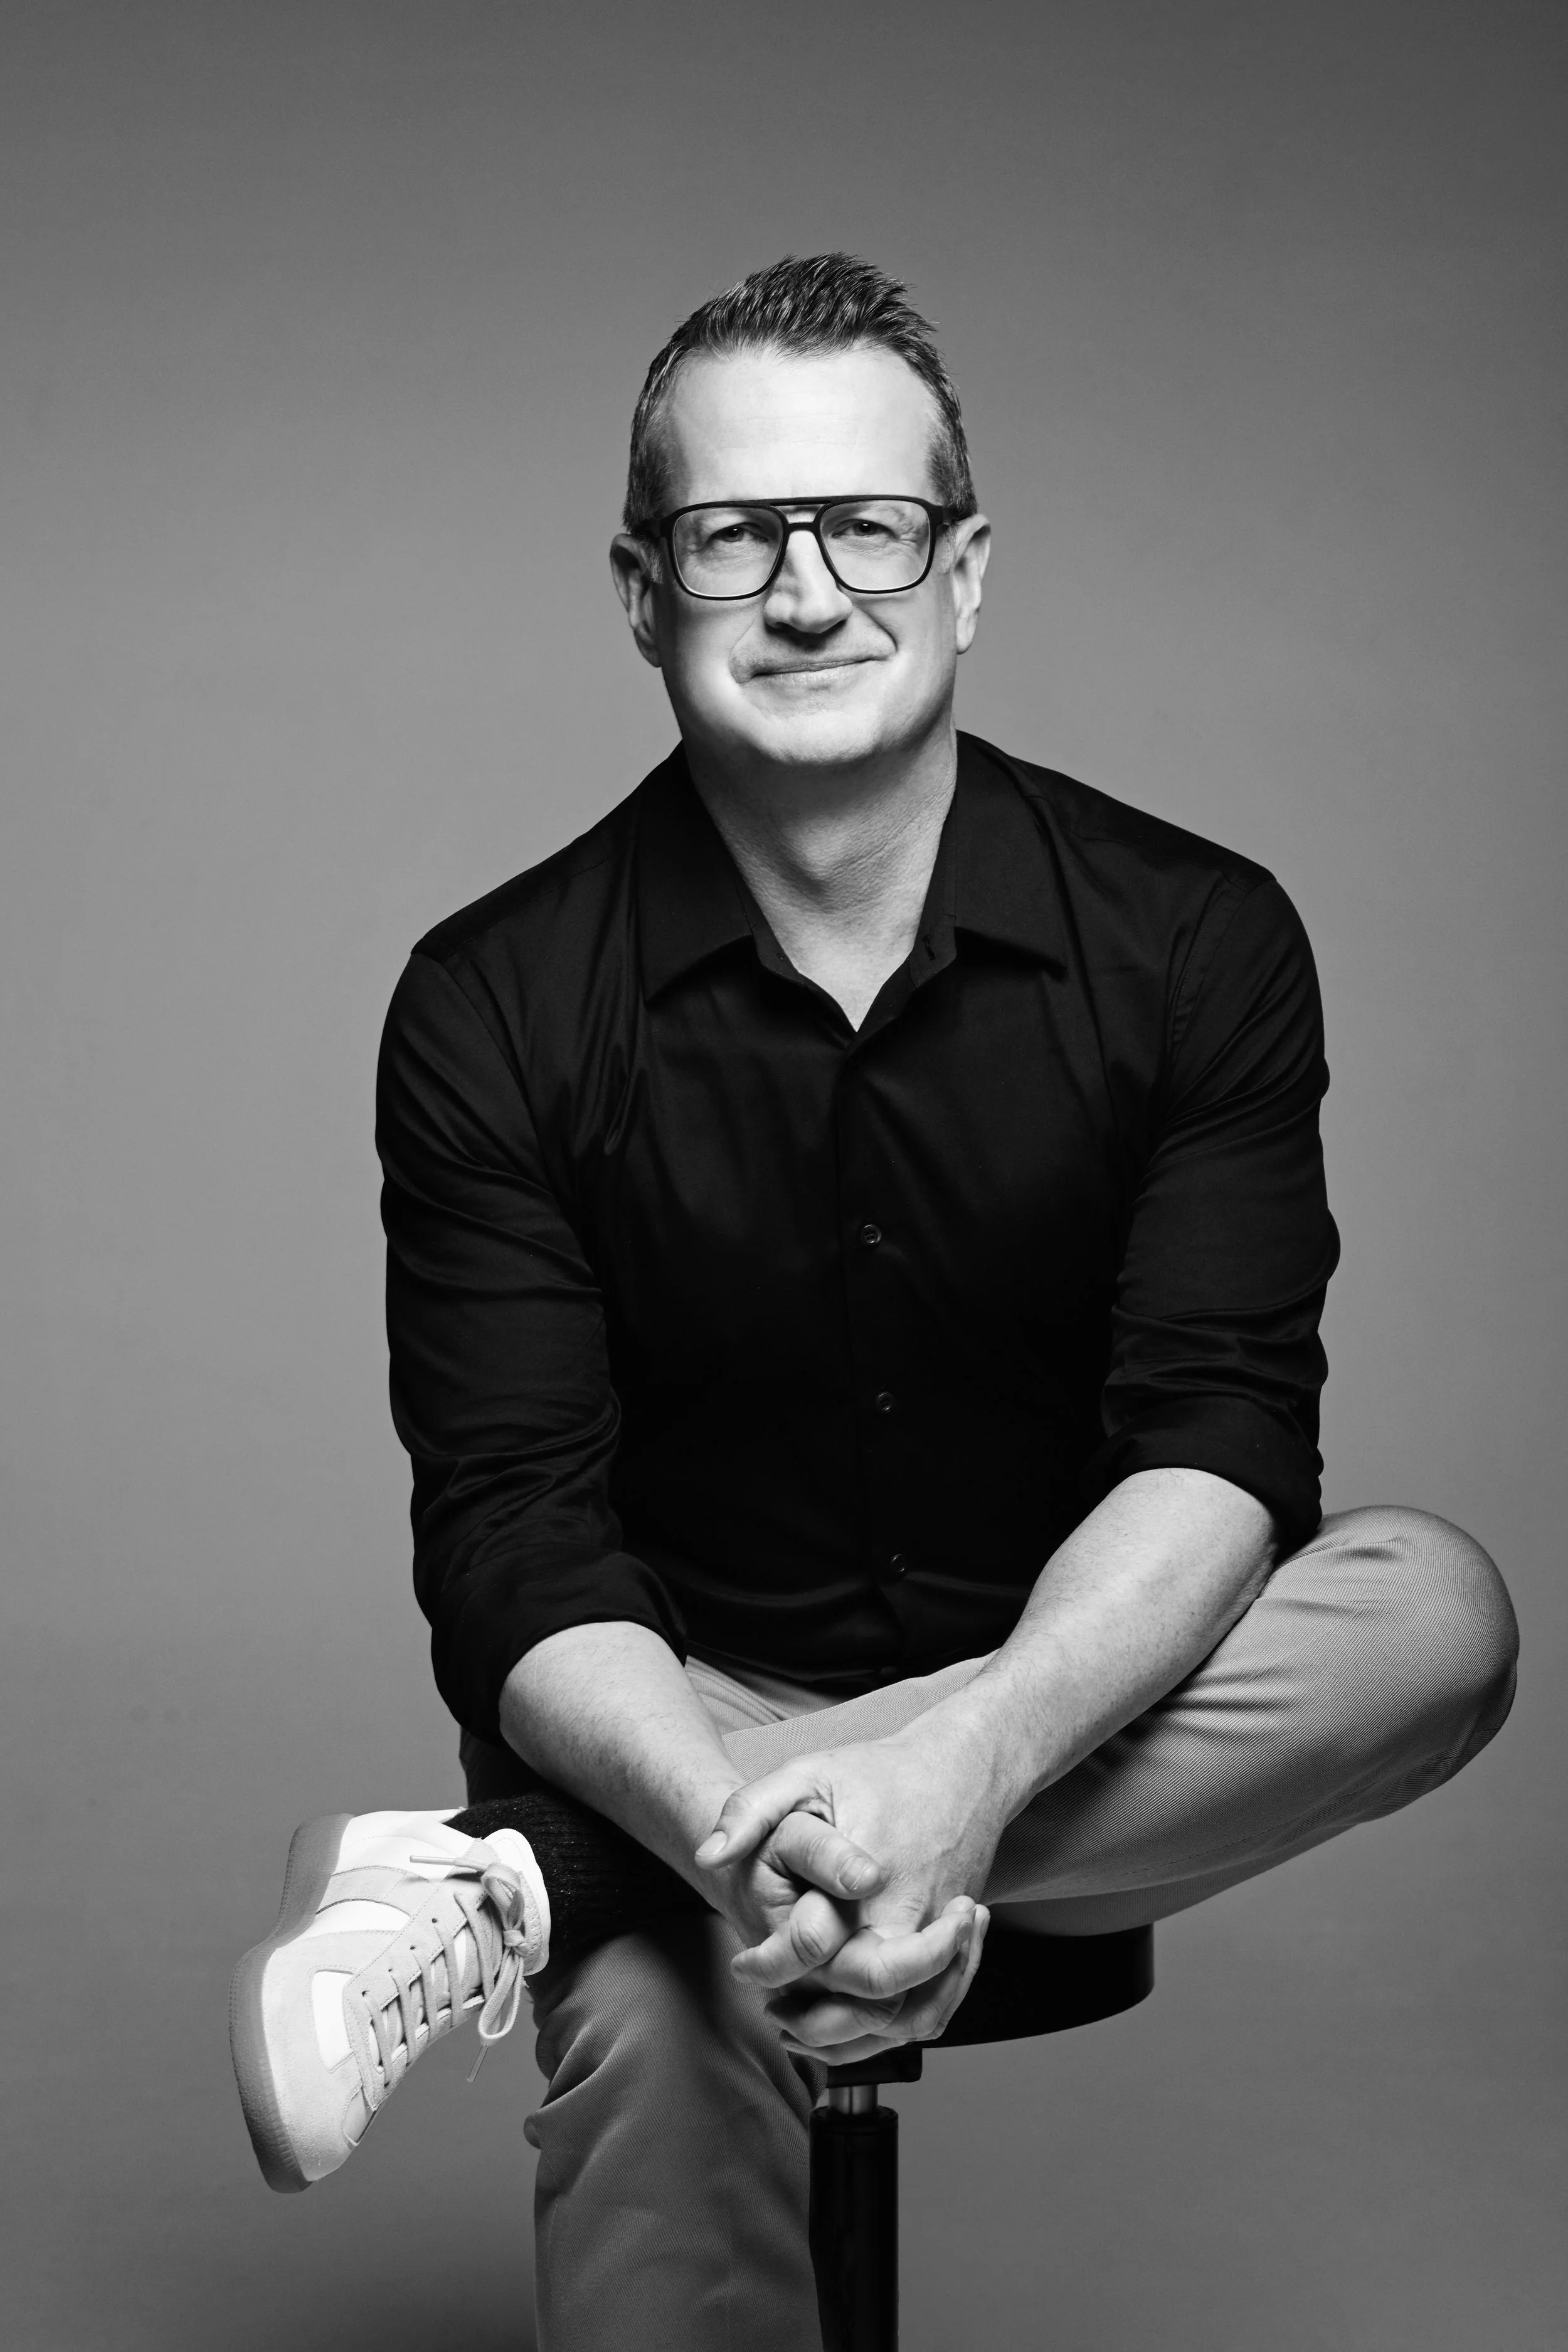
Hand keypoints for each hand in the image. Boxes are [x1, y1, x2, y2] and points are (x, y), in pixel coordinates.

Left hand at [695, 1713, 1007, 2059]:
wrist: (963, 1770)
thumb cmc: (881, 1772)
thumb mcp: (807, 1774)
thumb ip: (752, 1810)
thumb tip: (708, 1857)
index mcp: (864, 1885)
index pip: (813, 1952)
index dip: (769, 1969)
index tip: (743, 1967)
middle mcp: (905, 1919)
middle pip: (864, 2005)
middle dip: (815, 2022)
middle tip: (775, 2010)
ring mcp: (936, 1937)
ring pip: (902, 2022)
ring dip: (852, 2037)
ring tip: (805, 2025)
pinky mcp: (955, 1944)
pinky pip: (931, 2010)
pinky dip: (893, 2031)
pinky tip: (855, 2021)